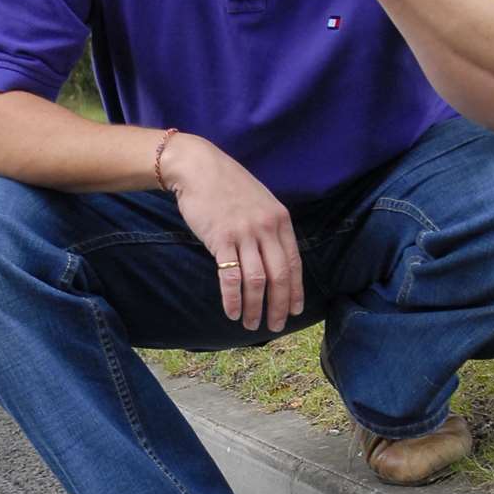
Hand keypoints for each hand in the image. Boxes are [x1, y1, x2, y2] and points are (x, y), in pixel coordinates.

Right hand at [158, 133, 303, 332]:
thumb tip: (275, 258)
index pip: (294, 263)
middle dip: (279, 306)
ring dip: (255, 308)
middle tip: (276, 326)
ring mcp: (244, 233)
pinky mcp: (220, 239)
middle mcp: (266, 228)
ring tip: (252, 325)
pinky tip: (233, 312)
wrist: (199, 168)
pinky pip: (231, 277)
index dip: (295, 291)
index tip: (295, 311)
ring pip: (256, 281)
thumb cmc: (227, 185)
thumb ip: (270, 227)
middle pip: (279, 276)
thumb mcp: (260, 201)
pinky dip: (233, 299)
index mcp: (280, 219)